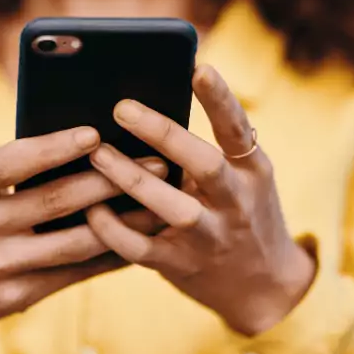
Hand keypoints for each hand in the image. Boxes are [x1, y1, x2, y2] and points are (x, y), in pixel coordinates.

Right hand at [0, 126, 166, 339]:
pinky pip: (72, 273)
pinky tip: (136, 237)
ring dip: (122, 220)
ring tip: (159, 199)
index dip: (53, 148)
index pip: (6, 162)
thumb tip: (77, 141)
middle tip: (155, 160)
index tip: (95, 133)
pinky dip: (108, 254)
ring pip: (72, 241)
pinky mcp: (12, 297)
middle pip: (51, 201)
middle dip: (109, 179)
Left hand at [85, 65, 317, 336]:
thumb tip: (164, 92)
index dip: (220, 99)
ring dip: (132, 179)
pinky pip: (142, 249)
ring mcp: (210, 237)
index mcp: (251, 170)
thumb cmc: (240, 209)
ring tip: (97, 152)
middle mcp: (235, 202)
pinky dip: (114, 230)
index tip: (200, 68)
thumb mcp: (245, 175)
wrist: (263, 286)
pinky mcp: (181, 266)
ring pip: (173, 208)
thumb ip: (214, 143)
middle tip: (121, 107)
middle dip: (163, 135)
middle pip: (205, 164)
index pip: (238, 129)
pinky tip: (90, 208)